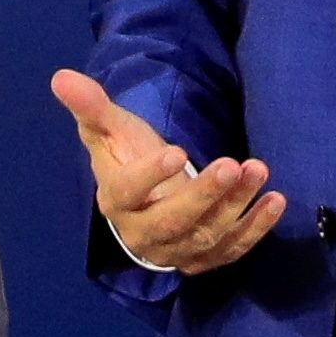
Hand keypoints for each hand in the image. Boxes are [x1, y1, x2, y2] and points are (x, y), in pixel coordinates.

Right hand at [50, 69, 284, 274]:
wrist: (145, 203)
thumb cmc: (127, 158)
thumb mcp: (110, 129)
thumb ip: (91, 106)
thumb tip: (61, 77)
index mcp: (116, 201)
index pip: (128, 193)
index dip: (150, 176)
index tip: (176, 151)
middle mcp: (143, 234)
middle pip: (174, 221)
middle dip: (205, 195)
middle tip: (232, 164)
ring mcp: (176, 251)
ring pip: (206, 235)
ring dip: (236, 205)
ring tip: (258, 170)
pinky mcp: (204, 259)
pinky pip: (232, 249)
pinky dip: (255, 228)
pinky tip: (275, 201)